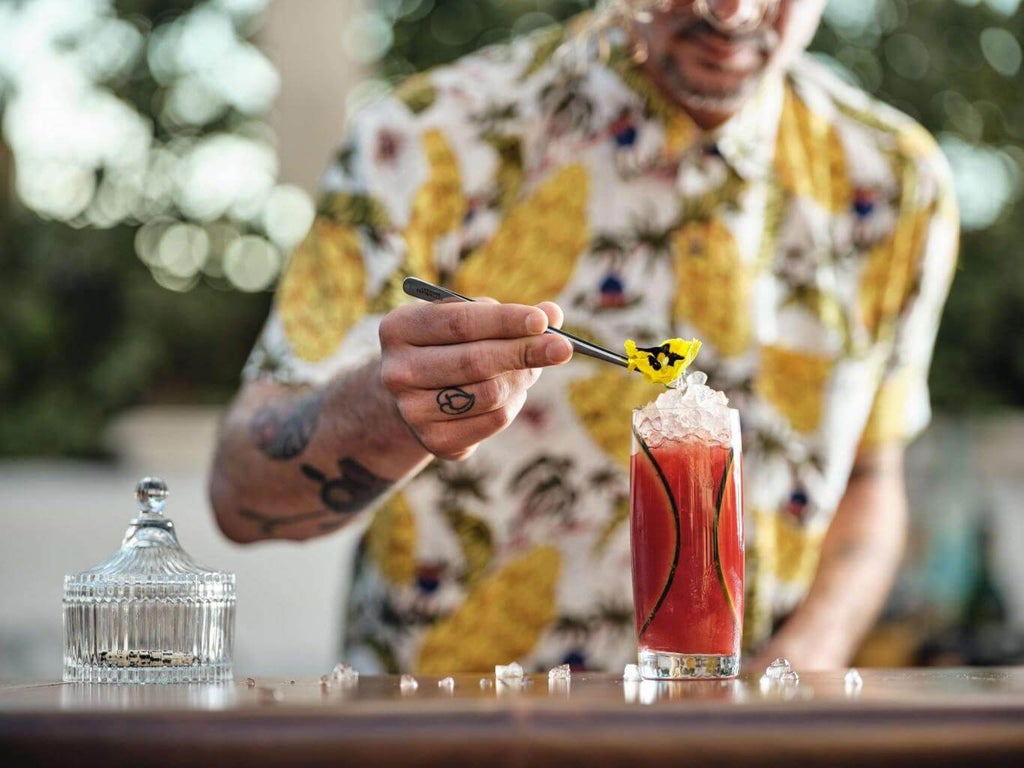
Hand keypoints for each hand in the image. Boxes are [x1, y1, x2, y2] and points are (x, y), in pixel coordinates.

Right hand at [378, 298, 572, 460]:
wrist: (415, 396)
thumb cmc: (450, 346)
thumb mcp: (468, 321)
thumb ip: (509, 315)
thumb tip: (553, 314)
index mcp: (399, 328)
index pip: (460, 322)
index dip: (505, 321)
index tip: (543, 321)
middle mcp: (397, 371)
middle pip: (475, 361)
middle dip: (525, 352)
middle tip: (563, 348)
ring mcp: (411, 411)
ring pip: (490, 393)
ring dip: (522, 379)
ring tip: (529, 369)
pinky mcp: (434, 441)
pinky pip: (494, 421)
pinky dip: (514, 404)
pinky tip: (511, 393)